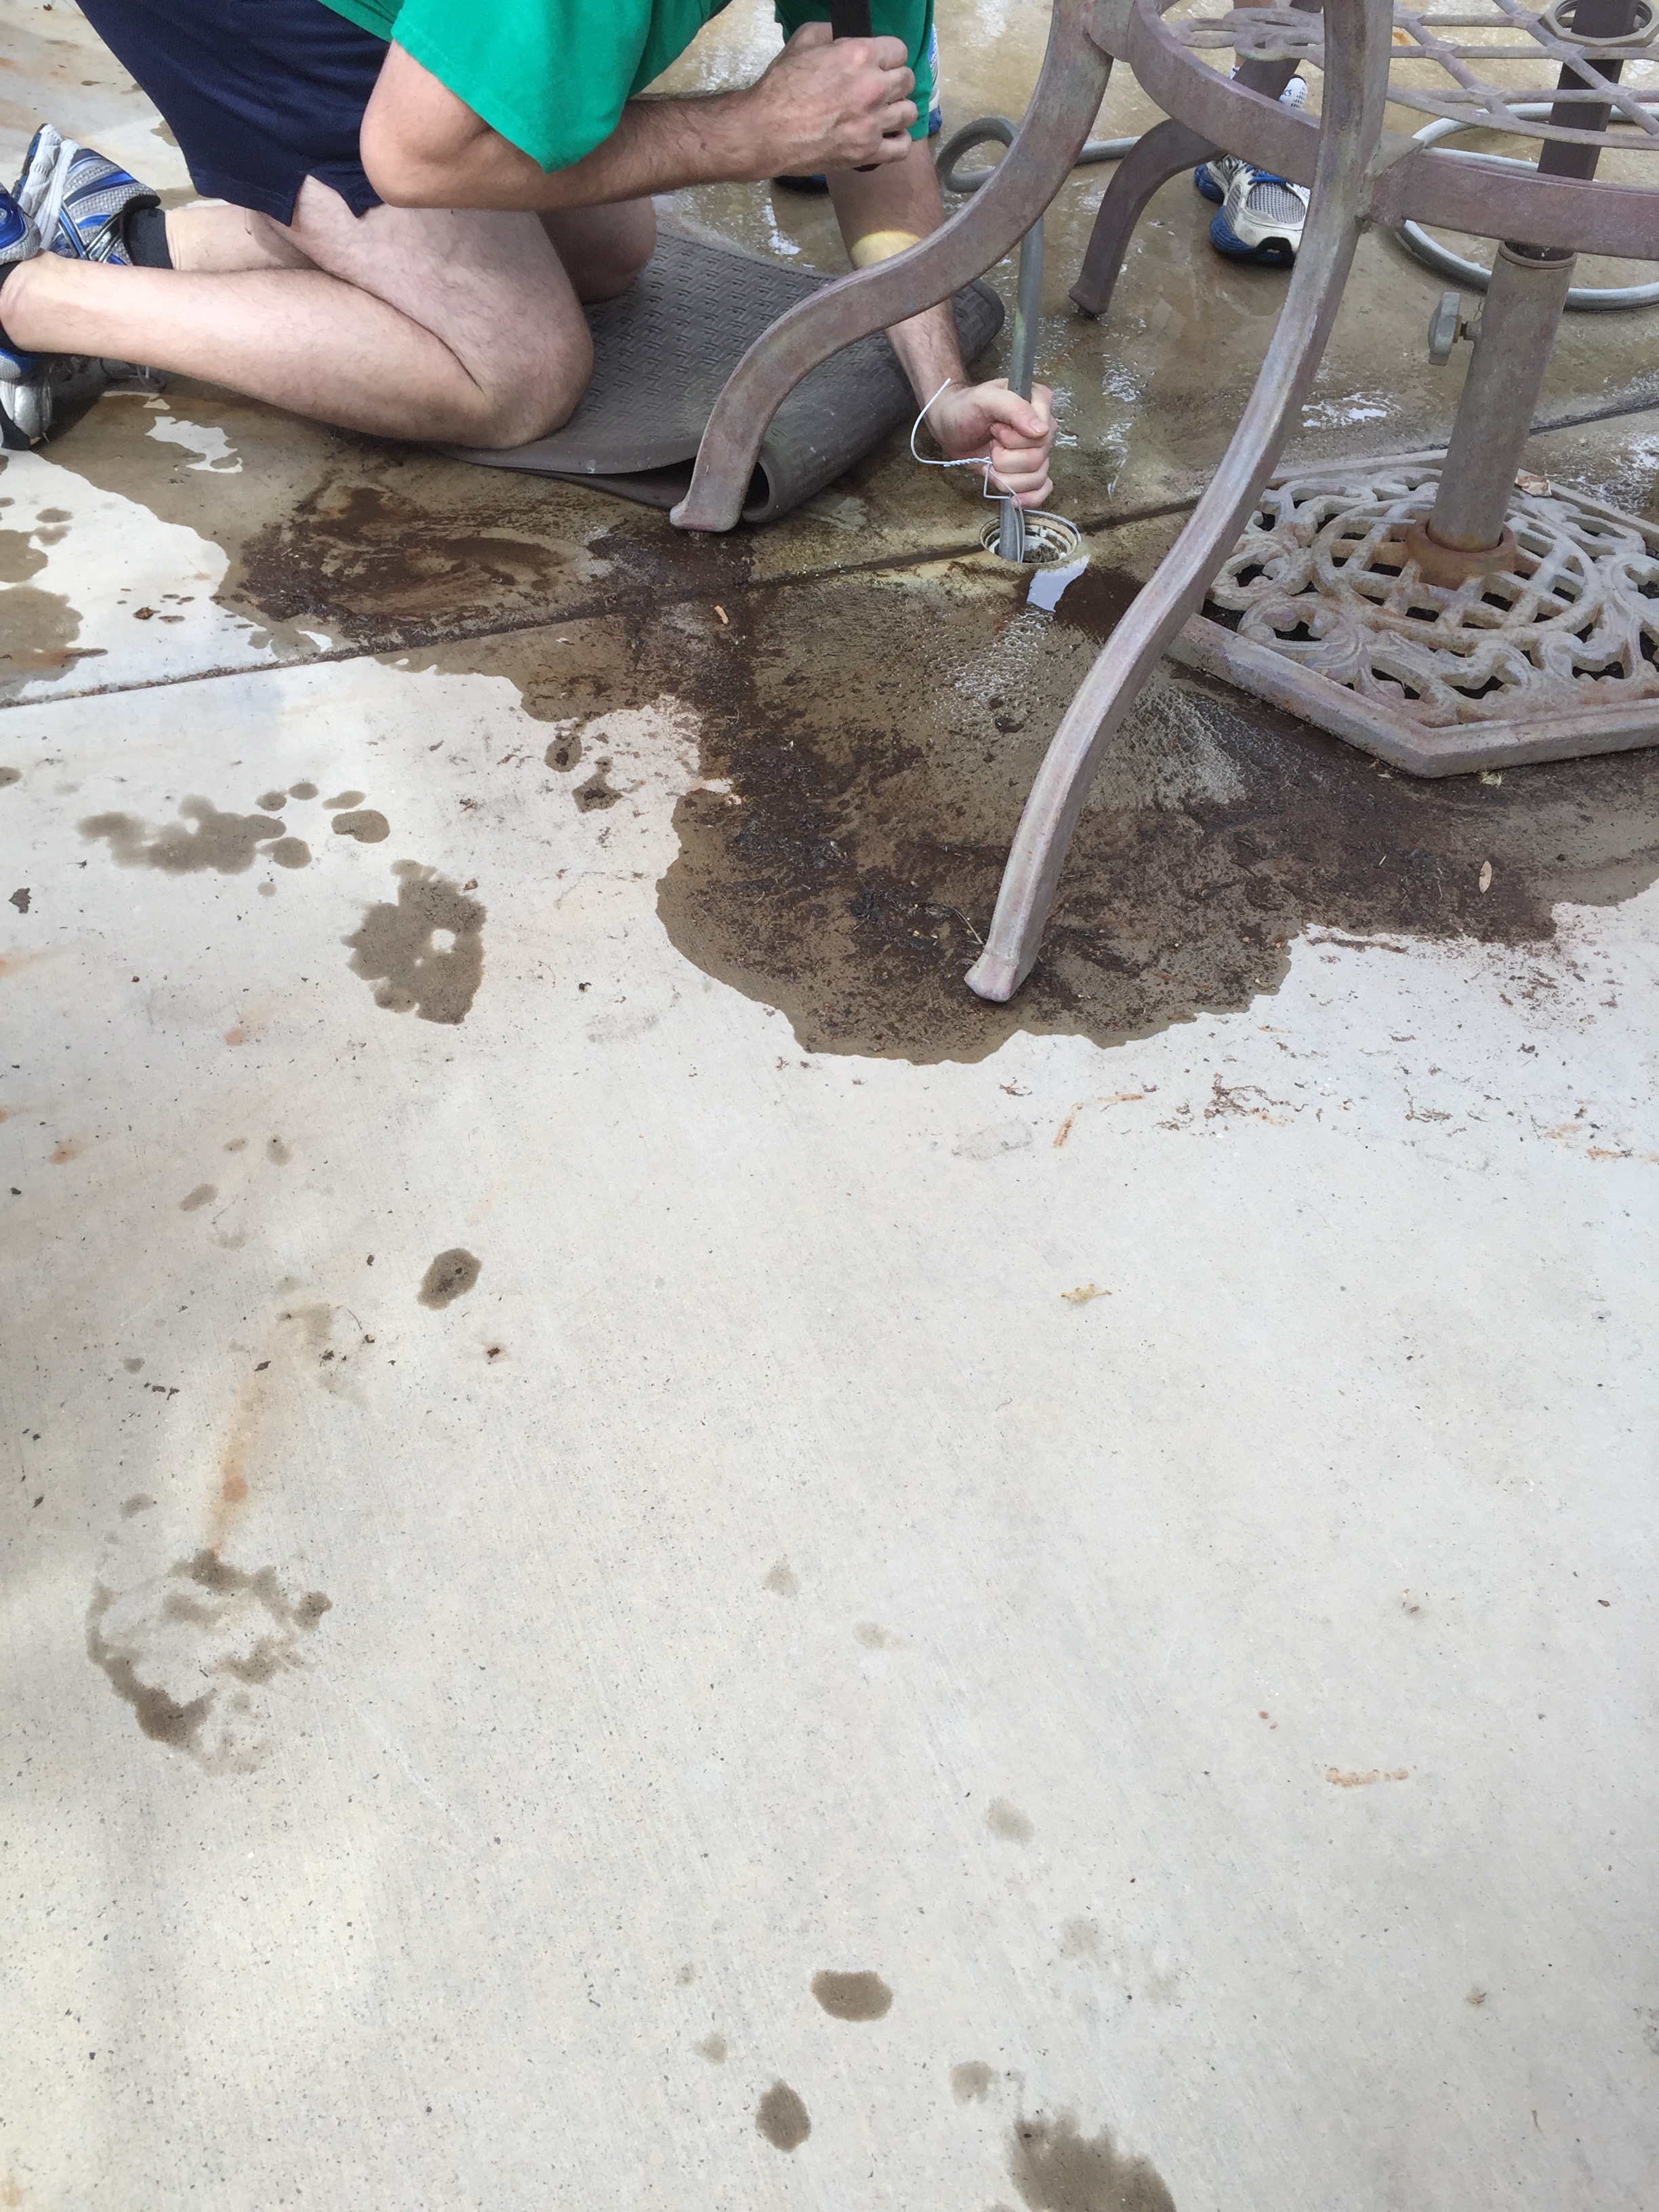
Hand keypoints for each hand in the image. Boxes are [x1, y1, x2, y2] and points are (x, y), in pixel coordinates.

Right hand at [744, 24, 916, 178]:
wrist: (766, 131)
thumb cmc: (781, 86)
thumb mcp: (803, 41)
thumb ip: (832, 33)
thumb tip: (845, 36)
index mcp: (860, 55)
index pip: (899, 50)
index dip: (890, 57)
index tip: (881, 65)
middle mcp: (873, 87)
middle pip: (907, 81)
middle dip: (895, 82)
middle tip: (881, 89)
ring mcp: (873, 123)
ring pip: (909, 112)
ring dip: (898, 110)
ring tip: (884, 113)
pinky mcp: (868, 152)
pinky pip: (902, 147)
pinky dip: (898, 141)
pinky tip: (886, 137)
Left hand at [926, 378, 1055, 508]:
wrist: (950, 427)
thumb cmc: (966, 408)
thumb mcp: (985, 398)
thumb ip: (1014, 408)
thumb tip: (1041, 431)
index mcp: (1039, 402)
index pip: (1043, 433)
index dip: (1015, 438)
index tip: (996, 428)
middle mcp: (1043, 427)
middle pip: (1038, 458)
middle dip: (1006, 458)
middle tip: (991, 444)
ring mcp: (1037, 451)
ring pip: (1037, 477)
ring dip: (1009, 477)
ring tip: (993, 461)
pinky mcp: (1029, 471)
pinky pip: (1042, 489)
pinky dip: (1028, 497)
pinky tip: (1014, 497)